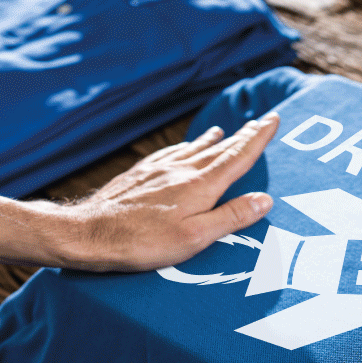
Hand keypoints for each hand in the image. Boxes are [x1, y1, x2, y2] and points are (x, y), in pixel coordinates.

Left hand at [52, 113, 279, 271]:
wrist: (88, 233)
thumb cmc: (143, 242)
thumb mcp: (195, 238)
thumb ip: (231, 217)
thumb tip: (264, 200)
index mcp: (201, 185)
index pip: (238, 156)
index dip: (258, 138)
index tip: (273, 120)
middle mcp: (182, 170)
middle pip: (220, 148)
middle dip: (242, 135)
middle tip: (260, 121)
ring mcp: (159, 169)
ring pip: (194, 148)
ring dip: (214, 139)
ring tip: (224, 131)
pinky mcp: (140, 174)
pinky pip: (170, 153)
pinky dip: (186, 147)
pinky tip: (185, 148)